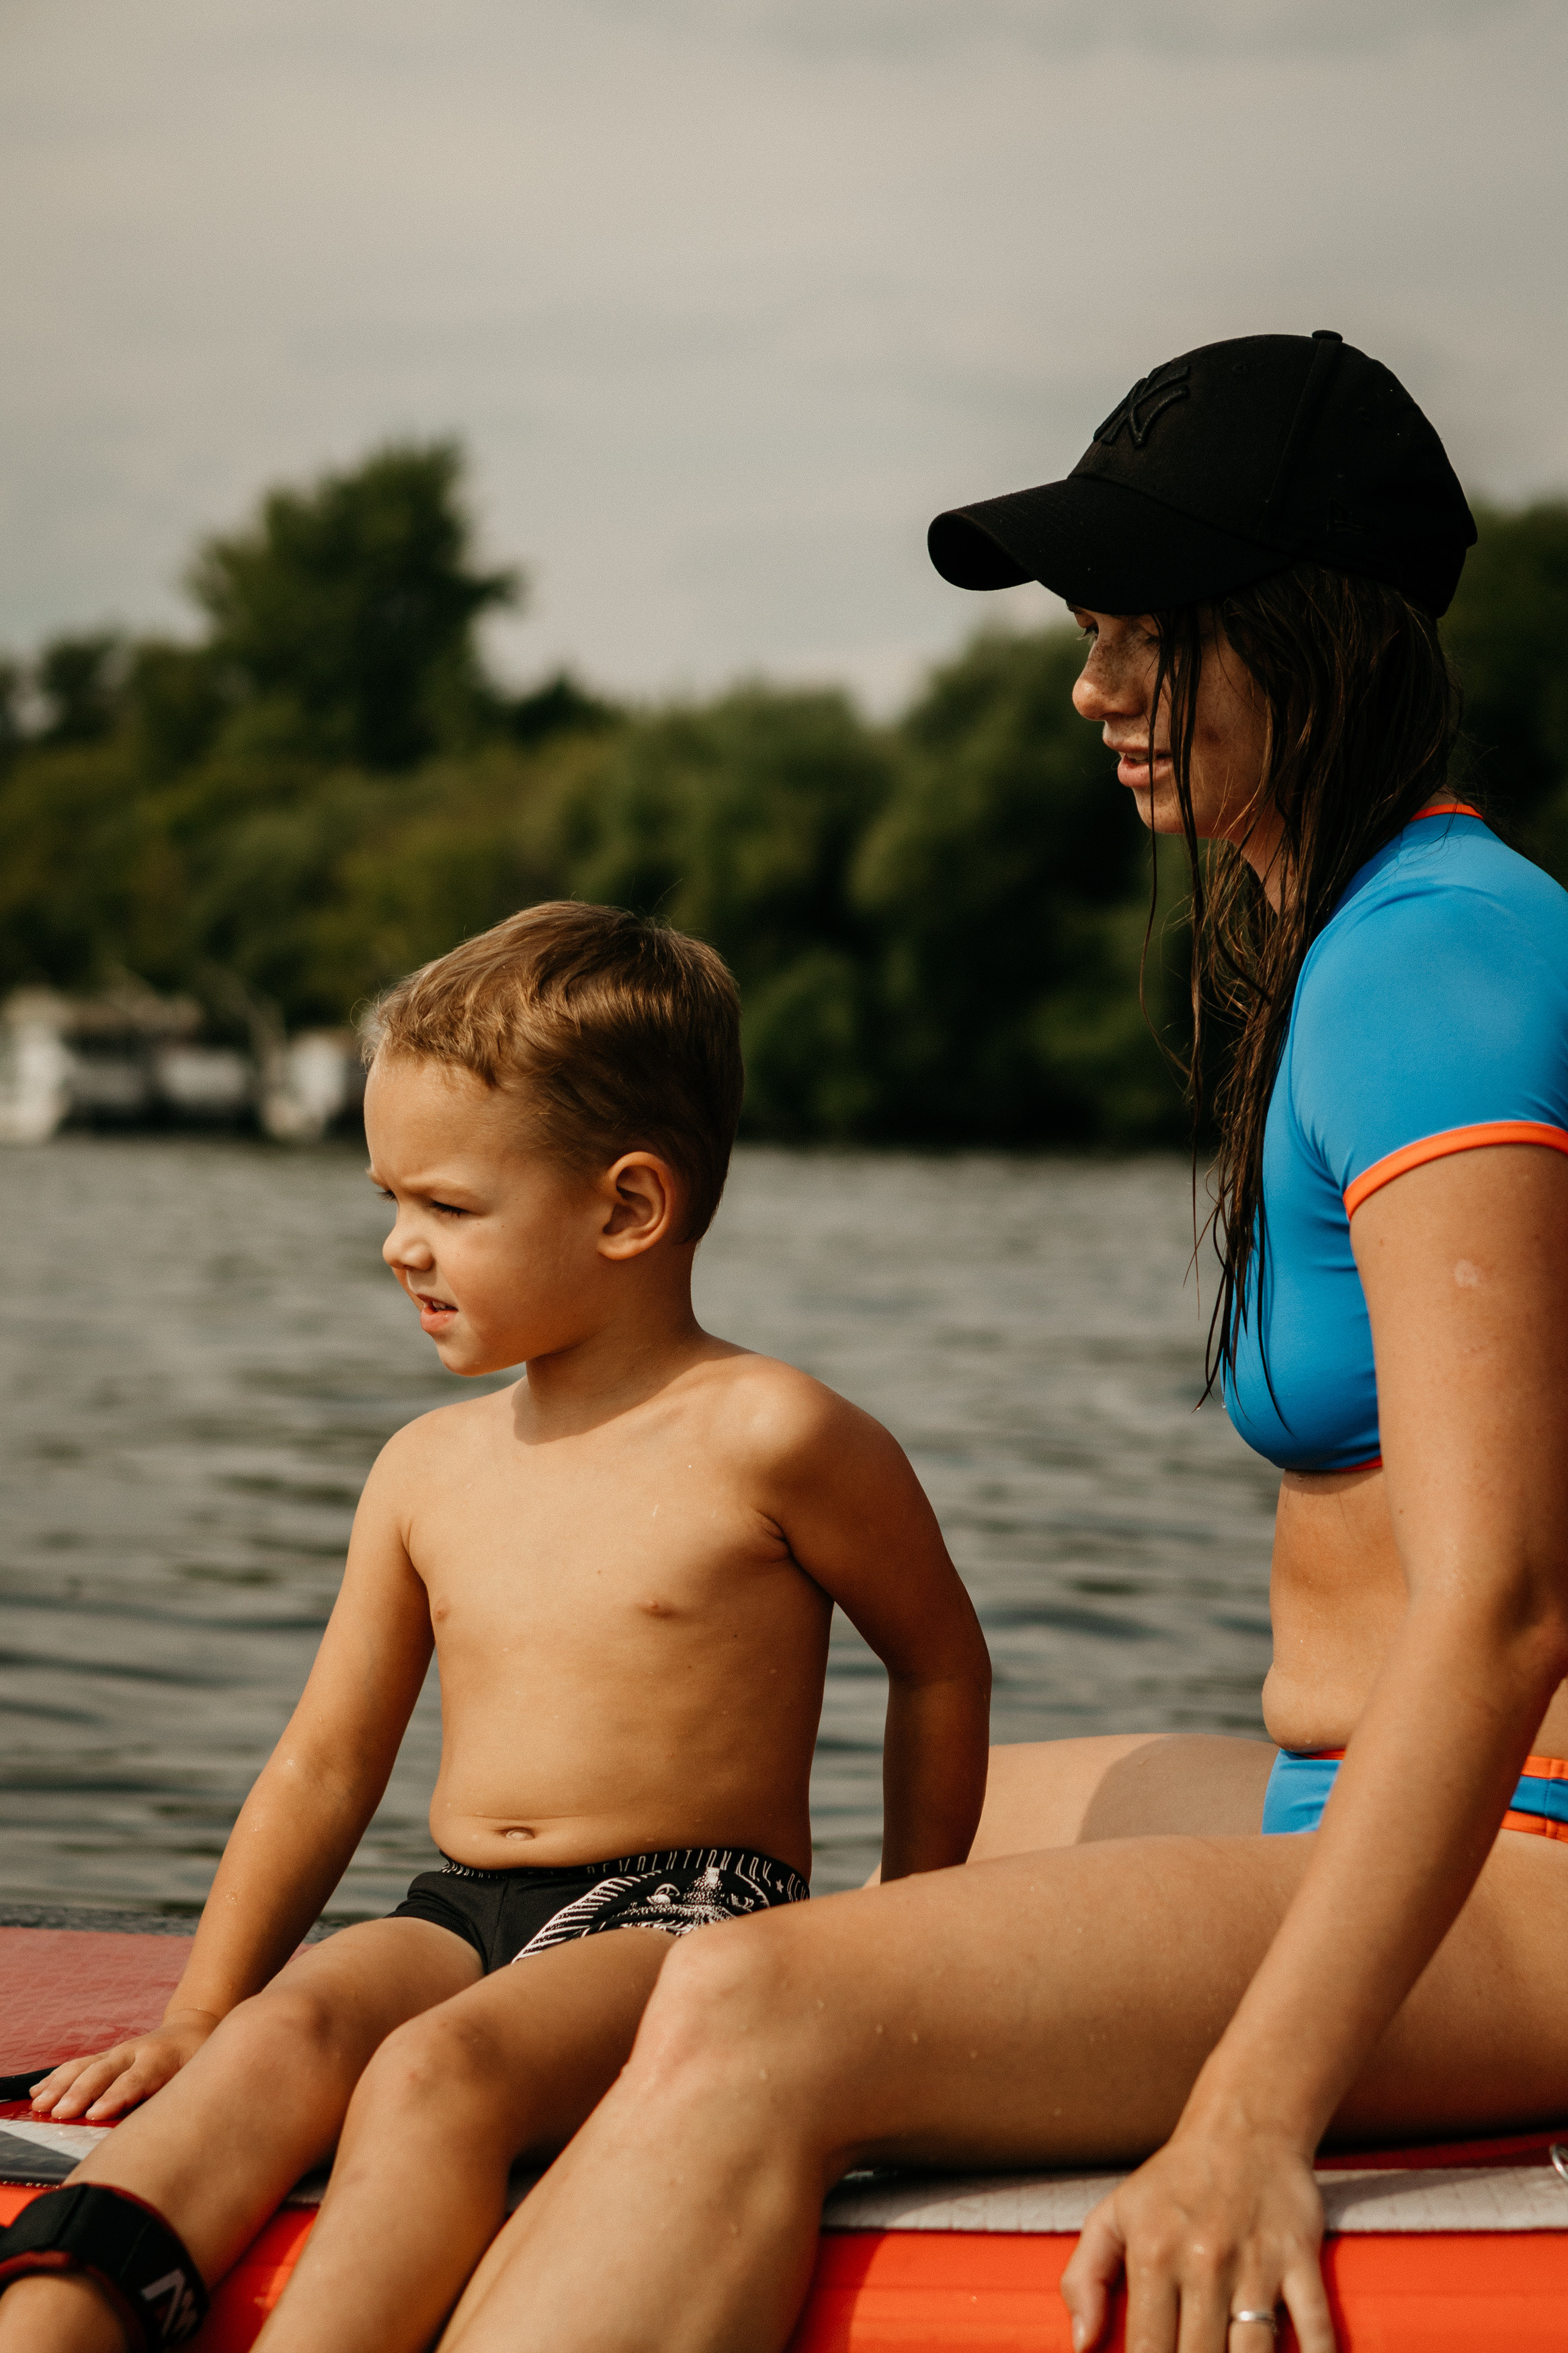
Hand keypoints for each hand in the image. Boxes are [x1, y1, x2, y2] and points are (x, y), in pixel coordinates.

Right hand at [27, 2008, 219, 2120]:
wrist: (192, 2030)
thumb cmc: (196, 2062)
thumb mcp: (197, 2079)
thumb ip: (177, 2103)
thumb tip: (160, 2136)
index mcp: (160, 2060)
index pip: (136, 2079)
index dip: (116, 2097)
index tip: (96, 2113)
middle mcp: (135, 2052)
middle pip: (104, 2072)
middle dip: (81, 2093)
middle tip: (60, 2114)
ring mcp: (117, 2053)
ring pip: (85, 2066)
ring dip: (61, 2085)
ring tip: (40, 2106)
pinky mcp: (105, 2056)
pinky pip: (77, 2065)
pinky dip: (56, 2077)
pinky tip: (38, 2092)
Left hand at [1060, 2123, 1335, 2352]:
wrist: (1242, 2127)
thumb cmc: (1172, 2183)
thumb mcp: (1113, 2215)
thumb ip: (1084, 2278)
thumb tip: (1081, 2345)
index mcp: (1153, 2256)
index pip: (1148, 2350)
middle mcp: (1204, 2263)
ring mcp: (1255, 2264)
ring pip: (1253, 2352)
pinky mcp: (1299, 2259)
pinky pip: (1315, 2325)